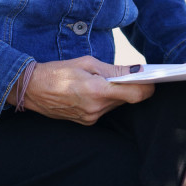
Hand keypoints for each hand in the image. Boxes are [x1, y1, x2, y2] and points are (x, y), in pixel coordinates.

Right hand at [15, 56, 153, 124]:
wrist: (31, 89)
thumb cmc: (58, 71)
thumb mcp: (87, 63)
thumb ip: (113, 70)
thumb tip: (137, 71)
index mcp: (97, 91)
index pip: (135, 95)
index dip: (148, 87)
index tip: (154, 79)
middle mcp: (96, 109)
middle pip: (126, 100)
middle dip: (130, 87)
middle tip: (130, 74)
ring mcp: (90, 118)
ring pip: (115, 105)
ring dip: (116, 93)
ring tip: (104, 80)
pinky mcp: (86, 122)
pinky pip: (104, 110)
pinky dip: (105, 100)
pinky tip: (94, 89)